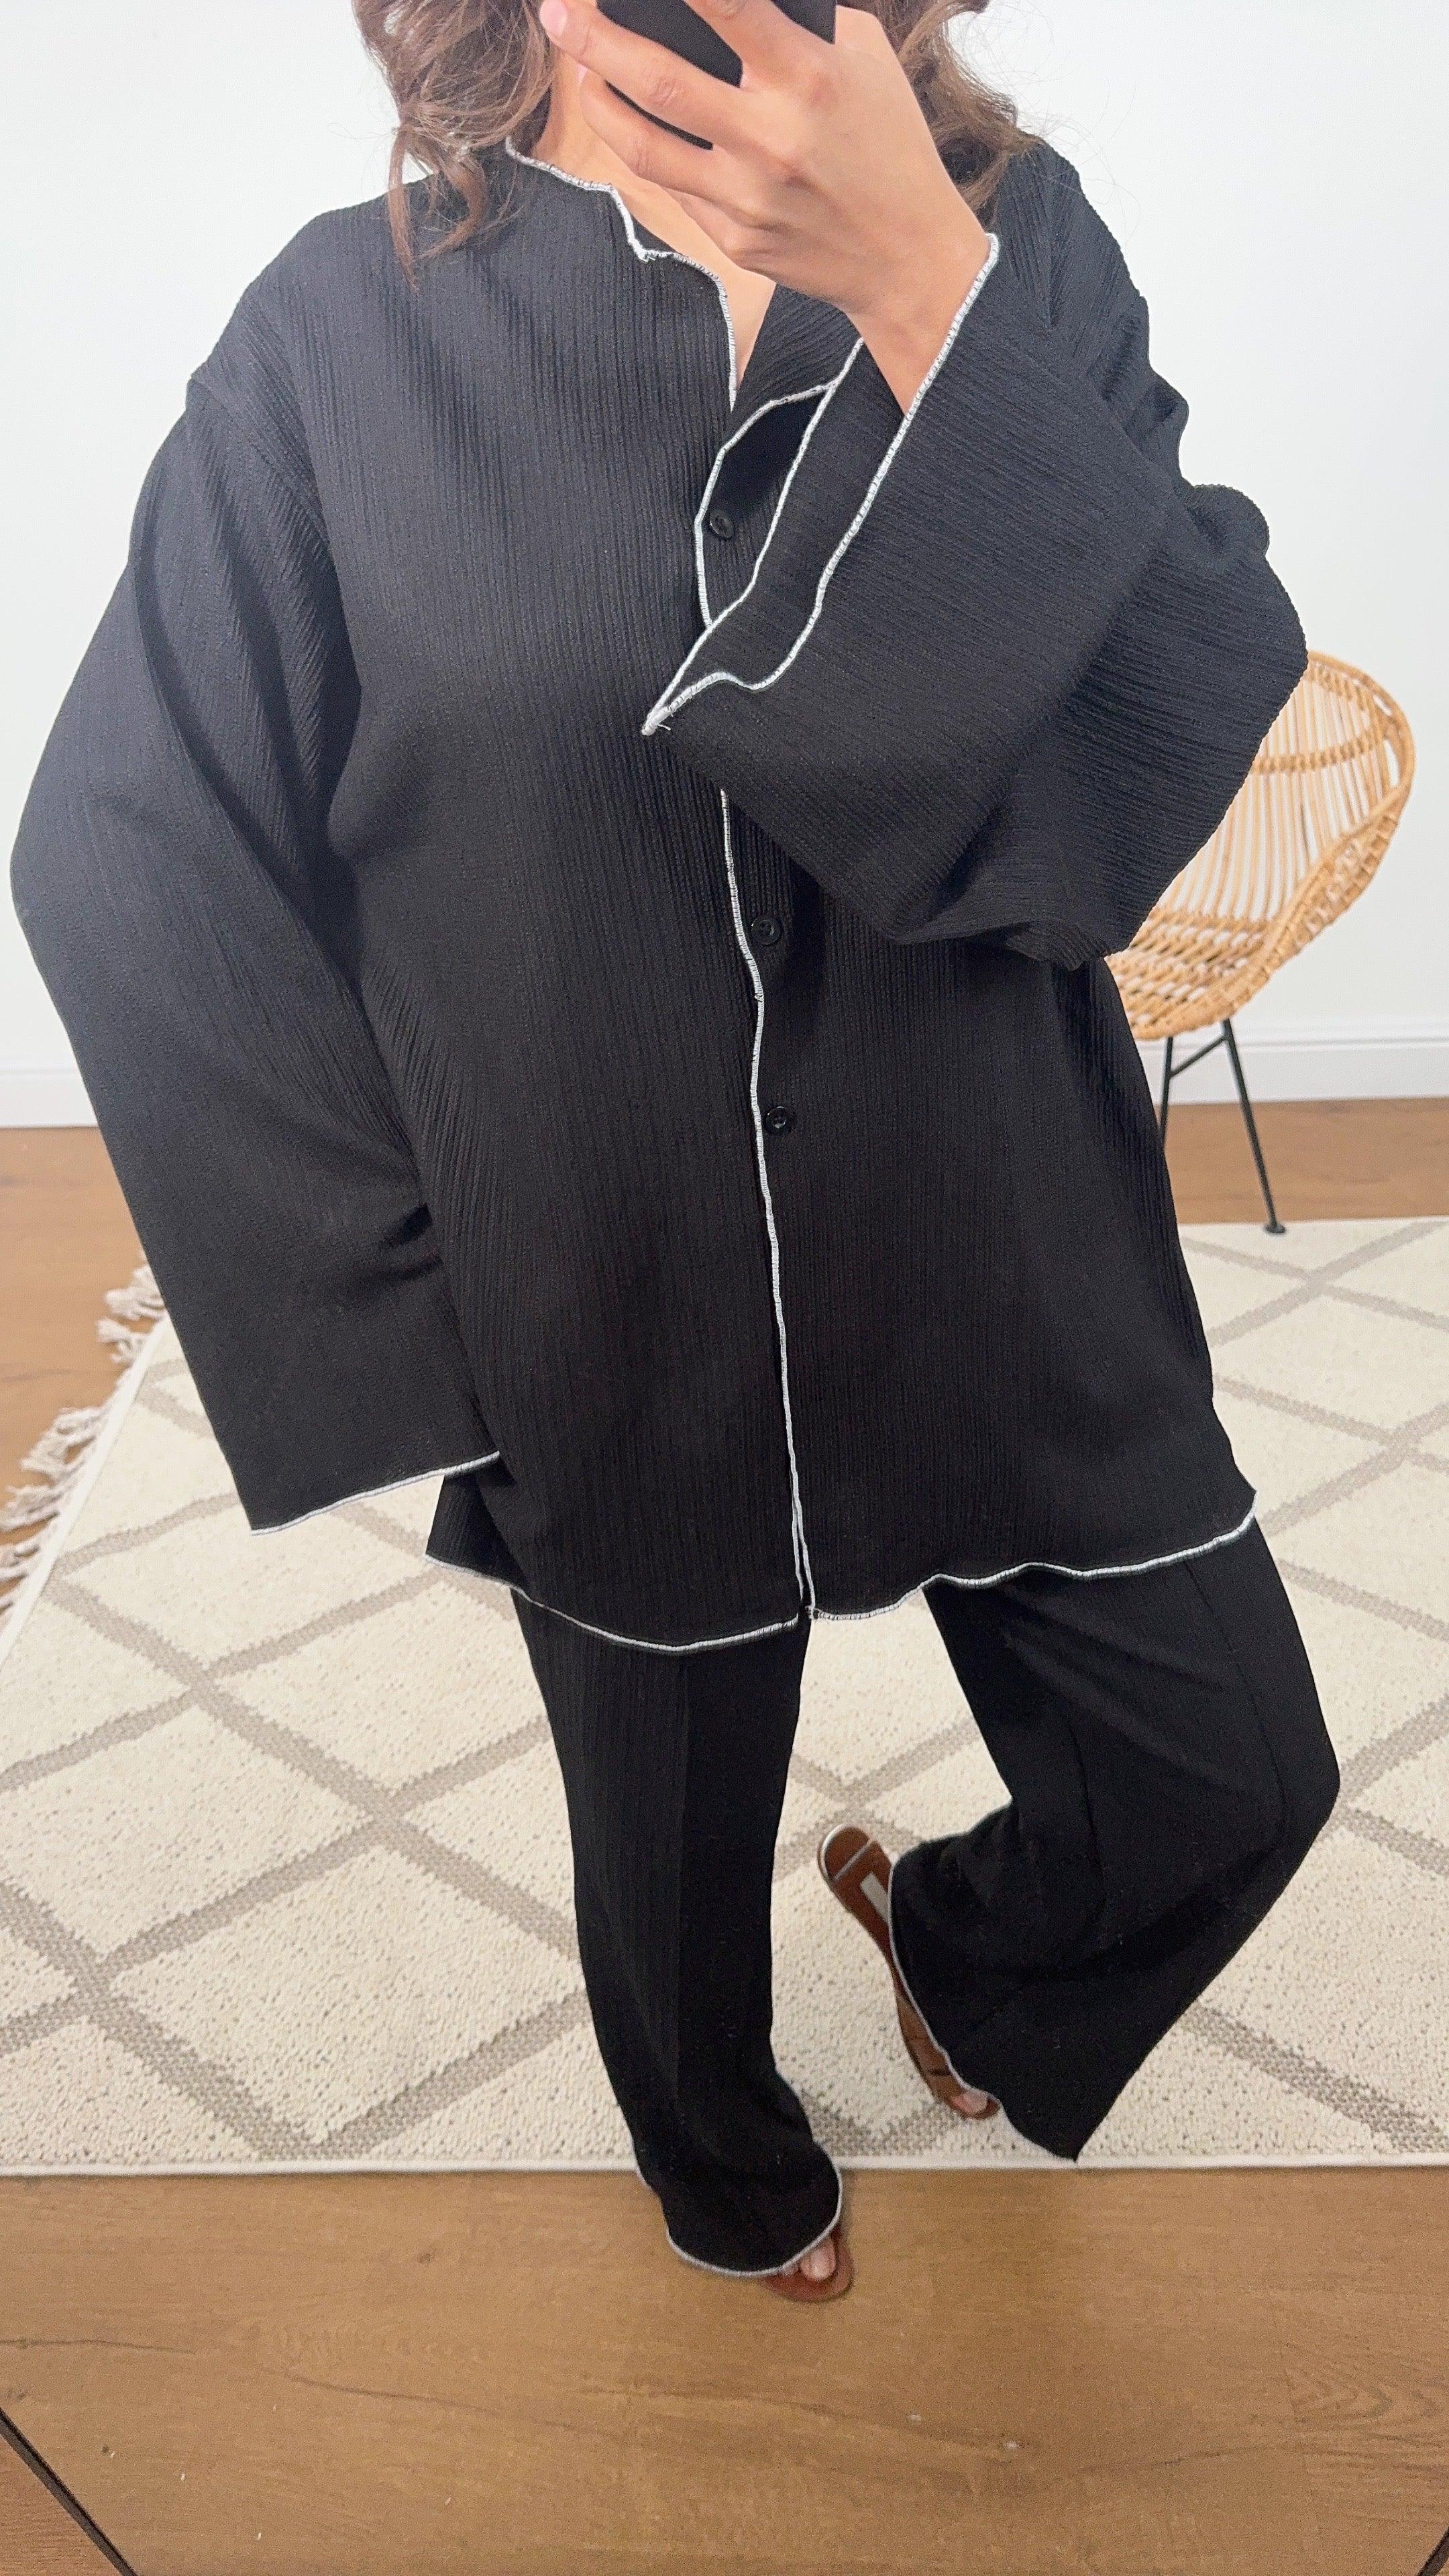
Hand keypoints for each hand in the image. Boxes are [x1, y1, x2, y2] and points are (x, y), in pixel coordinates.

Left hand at [535, 0, 992, 407]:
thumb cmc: (889, 145)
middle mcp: (771, 139)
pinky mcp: (736, 239)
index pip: (728, 6)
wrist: (907, 258)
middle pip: (659, 81)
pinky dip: (646, 149)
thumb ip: (802, 24)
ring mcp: (747, 197)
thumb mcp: (865, 62)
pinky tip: (629, 122)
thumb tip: (727, 3)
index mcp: (810, 79)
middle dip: (596, 41)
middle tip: (555, 12)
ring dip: (601, 102)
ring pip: (647, 145)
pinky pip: (675, 185)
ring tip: (580, 71)